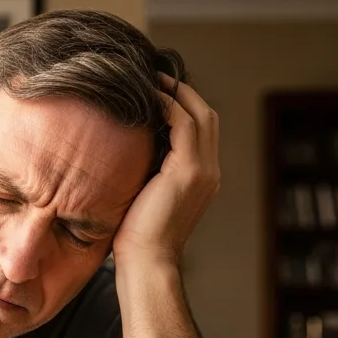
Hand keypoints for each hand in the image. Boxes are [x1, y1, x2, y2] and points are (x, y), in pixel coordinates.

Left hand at [111, 73, 220, 267]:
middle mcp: (210, 171)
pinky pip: (184, 124)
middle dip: (184, 92)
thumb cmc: (136, 236)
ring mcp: (204, 170)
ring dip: (176, 92)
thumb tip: (127, 146)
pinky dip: (168, 106)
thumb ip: (148, 170)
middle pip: (208, 116)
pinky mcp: (188, 171)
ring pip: (200, 114)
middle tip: (155, 75)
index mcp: (203, 177)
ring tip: (150, 79)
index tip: (157, 90)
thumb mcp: (145, 195)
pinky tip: (147, 98)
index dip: (184, 105)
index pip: (202, 130)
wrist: (146, 262)